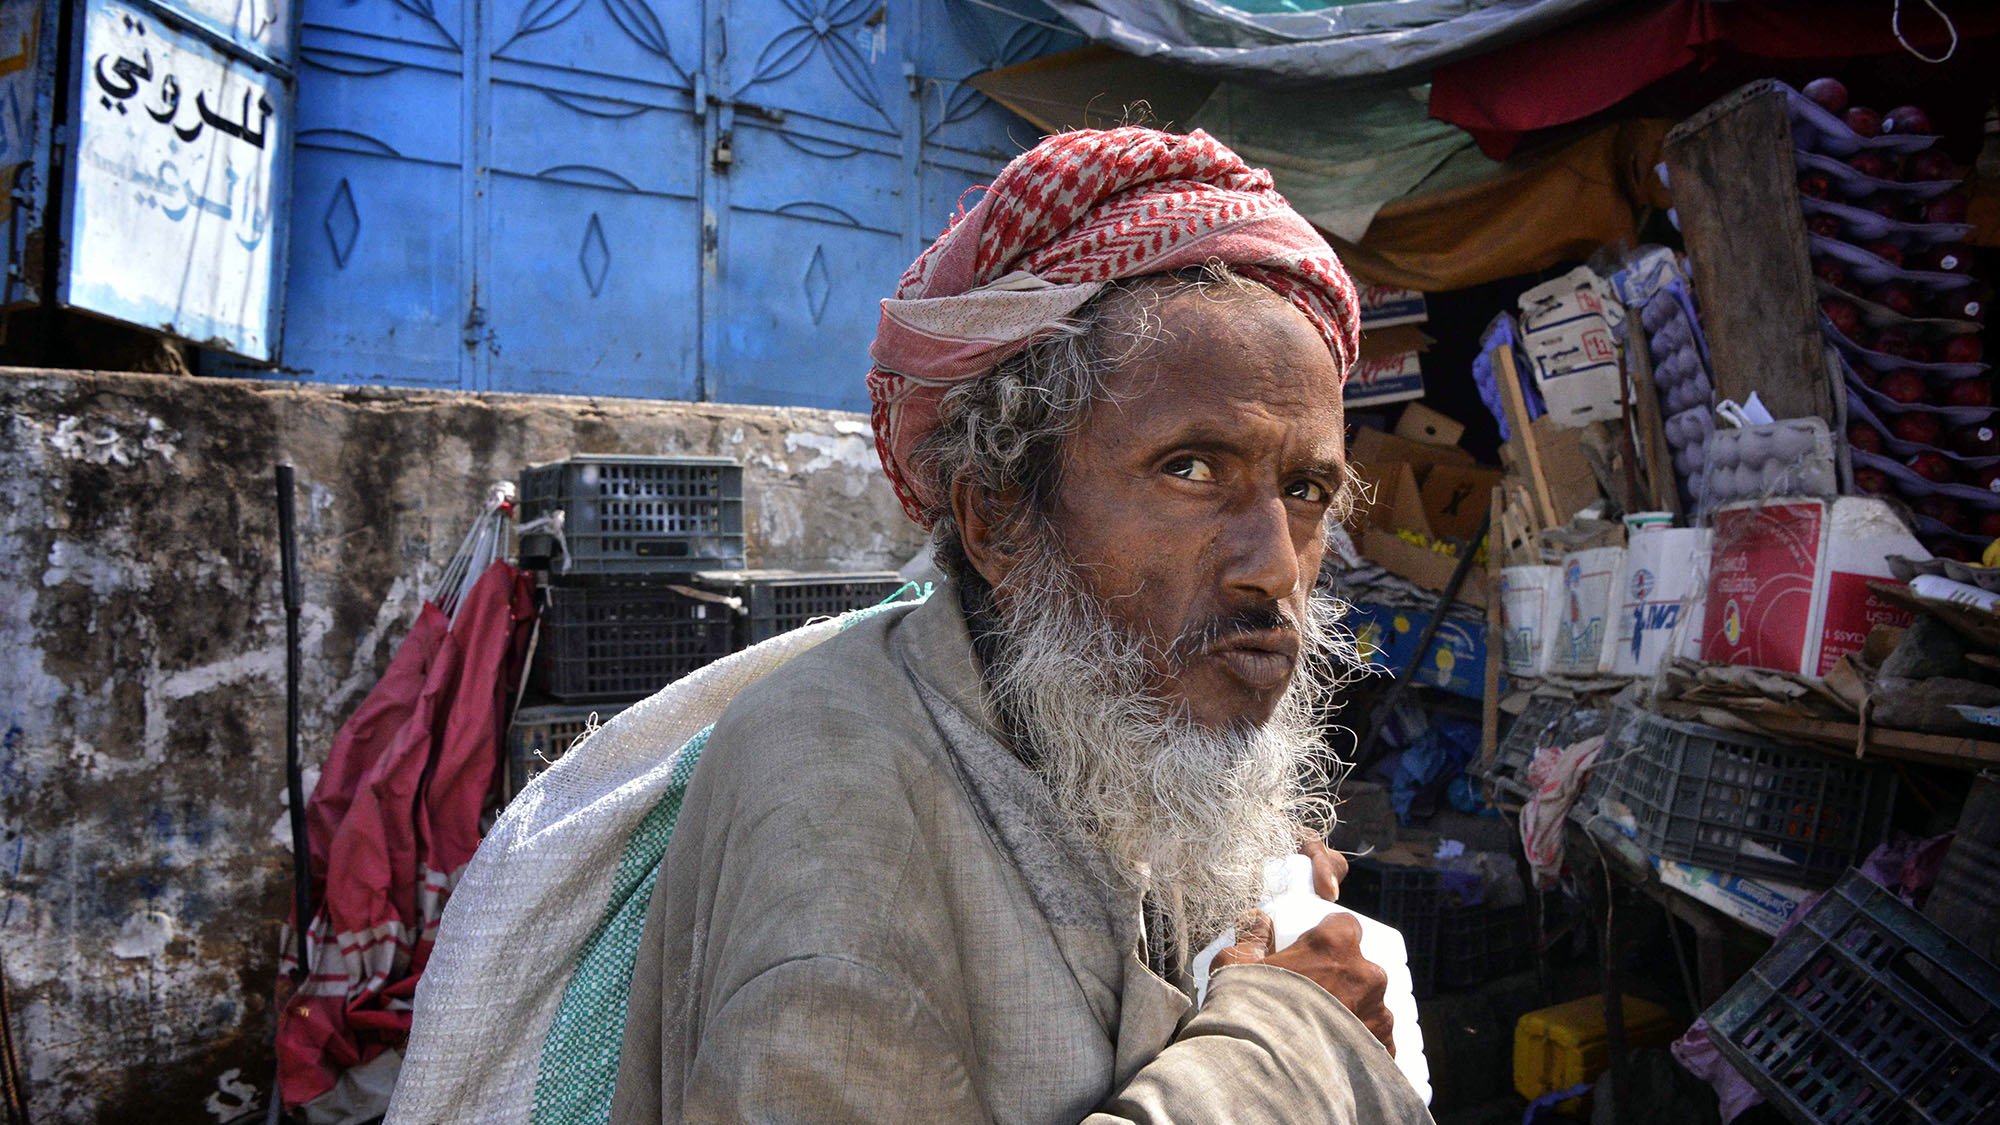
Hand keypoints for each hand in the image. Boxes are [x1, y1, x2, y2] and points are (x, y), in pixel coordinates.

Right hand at [1209, 833, 1389, 1053]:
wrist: (1268, 1074)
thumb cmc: (1251, 1015)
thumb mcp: (1236, 968)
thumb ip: (1251, 938)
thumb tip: (1259, 920)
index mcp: (1334, 945)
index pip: (1346, 926)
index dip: (1329, 939)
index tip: (1314, 954)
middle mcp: (1367, 974)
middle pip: (1361, 967)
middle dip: (1342, 979)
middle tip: (1313, 999)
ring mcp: (1380, 1012)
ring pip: (1371, 1005)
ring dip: (1353, 1013)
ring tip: (1322, 1034)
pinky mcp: (1386, 1047)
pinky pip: (1378, 1040)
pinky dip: (1361, 1045)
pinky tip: (1336, 1055)